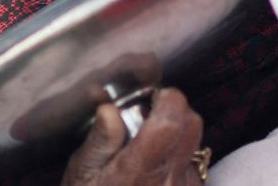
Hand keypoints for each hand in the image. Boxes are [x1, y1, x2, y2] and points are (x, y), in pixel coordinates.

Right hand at [62, 88, 204, 185]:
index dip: (165, 100)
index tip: (148, 100)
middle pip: (192, 124)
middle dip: (173, 112)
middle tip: (146, 119)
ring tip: (148, 150)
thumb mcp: (81, 176)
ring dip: (178, 136)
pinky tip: (156, 173)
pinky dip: (179, 159)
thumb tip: (111, 108)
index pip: (171, 121)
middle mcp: (170, 181)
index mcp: (139, 171)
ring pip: (196, 144)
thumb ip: (99, 141)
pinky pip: (195, 166)